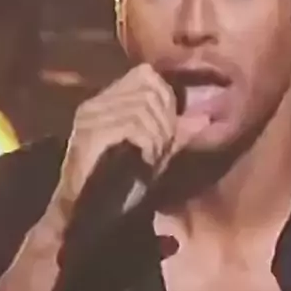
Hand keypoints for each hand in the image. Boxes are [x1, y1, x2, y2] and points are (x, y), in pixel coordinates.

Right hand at [43, 63, 206, 236]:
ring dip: (158, 133)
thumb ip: (176, 132)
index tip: (169, 130)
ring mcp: (91, 117)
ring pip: (143, 106)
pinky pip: (133, 125)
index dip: (166, 97)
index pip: (145, 74)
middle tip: (163, 147)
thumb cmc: (120, 186)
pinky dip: (149, 143)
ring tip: (154, 157)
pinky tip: (147, 161)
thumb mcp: (155, 153)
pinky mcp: (91, 134)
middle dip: (165, 118)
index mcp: (106, 101)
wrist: (84, 217)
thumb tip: (205, 117)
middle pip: (148, 88)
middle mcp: (96, 103)